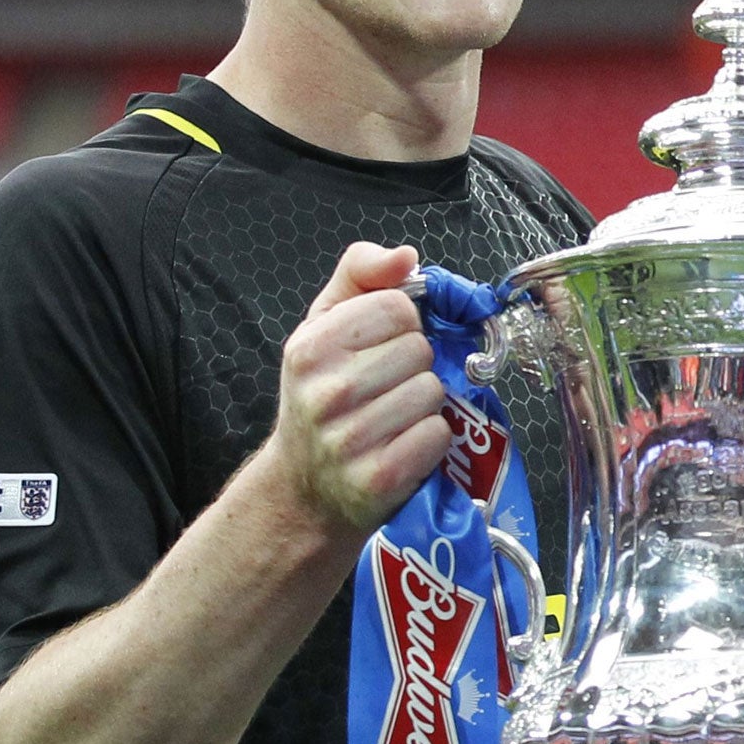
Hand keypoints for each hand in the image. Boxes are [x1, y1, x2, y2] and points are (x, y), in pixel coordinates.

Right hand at [262, 241, 449, 536]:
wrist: (305, 487)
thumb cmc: (322, 395)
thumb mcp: (325, 325)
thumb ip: (361, 274)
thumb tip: (405, 256)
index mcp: (310, 347)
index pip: (398, 307)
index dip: (401, 324)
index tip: (380, 346)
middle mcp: (326, 393)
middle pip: (420, 350)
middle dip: (413, 366)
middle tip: (384, 387)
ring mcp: (351, 439)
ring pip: (432, 392)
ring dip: (422, 404)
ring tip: (390, 417)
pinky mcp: (380, 478)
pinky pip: (438, 435)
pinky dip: (429, 440)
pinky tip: (400, 445)